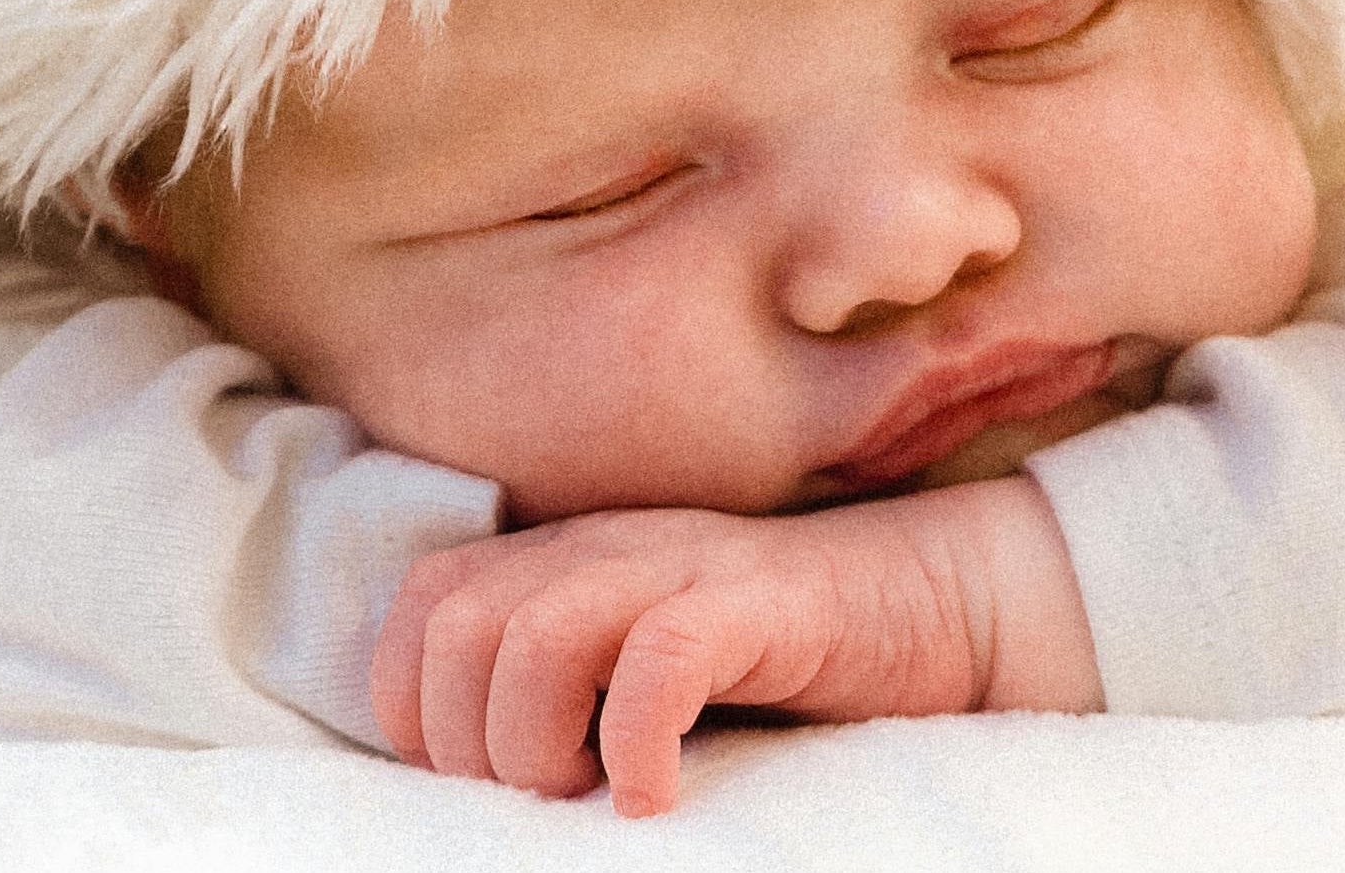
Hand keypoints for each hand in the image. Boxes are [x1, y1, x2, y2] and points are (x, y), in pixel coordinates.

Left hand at [371, 476, 1099, 815]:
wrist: (931, 602)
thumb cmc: (776, 659)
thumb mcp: (640, 657)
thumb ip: (560, 681)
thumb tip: (471, 772)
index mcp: (567, 556)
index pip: (426, 601)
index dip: (414, 698)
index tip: (465, 775)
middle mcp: (608, 548)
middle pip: (463, 626)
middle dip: (470, 738)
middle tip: (537, 796)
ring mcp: (681, 567)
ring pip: (536, 638)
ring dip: (537, 742)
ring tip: (590, 791)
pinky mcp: (755, 604)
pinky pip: (660, 659)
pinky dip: (636, 741)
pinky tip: (655, 794)